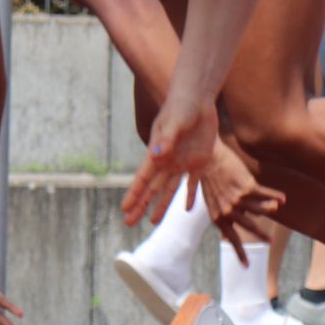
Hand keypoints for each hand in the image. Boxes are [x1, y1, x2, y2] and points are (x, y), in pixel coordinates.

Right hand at [119, 96, 219, 227]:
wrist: (199, 100)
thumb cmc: (181, 107)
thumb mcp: (174, 123)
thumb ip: (166, 139)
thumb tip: (156, 155)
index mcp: (157, 153)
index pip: (142, 179)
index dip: (134, 194)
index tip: (124, 210)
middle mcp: (167, 161)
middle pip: (152, 189)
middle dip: (141, 206)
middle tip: (129, 223)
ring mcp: (183, 163)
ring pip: (169, 190)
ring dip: (162, 206)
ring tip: (152, 222)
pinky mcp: (199, 161)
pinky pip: (193, 183)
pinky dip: (190, 196)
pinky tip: (187, 209)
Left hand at [197, 146, 282, 264]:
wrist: (208, 159)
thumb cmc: (209, 180)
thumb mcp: (212, 202)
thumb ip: (223, 215)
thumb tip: (232, 231)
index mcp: (218, 217)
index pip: (232, 239)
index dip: (240, 254)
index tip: (247, 266)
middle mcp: (228, 211)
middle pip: (251, 228)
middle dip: (262, 236)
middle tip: (270, 243)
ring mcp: (238, 200)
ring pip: (262, 210)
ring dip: (271, 209)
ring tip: (277, 208)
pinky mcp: (248, 187)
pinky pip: (266, 195)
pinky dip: (275, 196)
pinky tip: (283, 198)